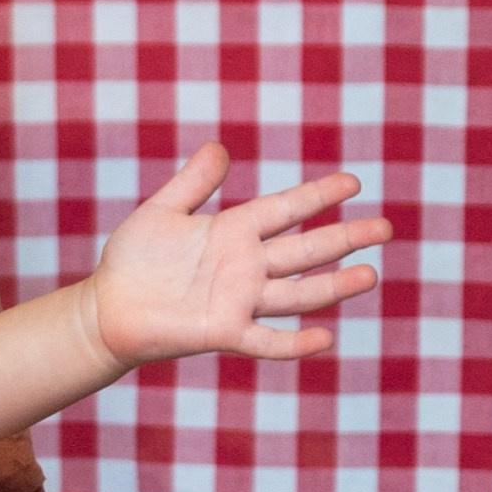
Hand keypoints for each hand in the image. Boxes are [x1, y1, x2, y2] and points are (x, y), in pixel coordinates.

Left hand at [84, 142, 389, 372]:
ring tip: (371, 275)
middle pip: (305, 250)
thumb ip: (193, 183)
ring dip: (333, 286)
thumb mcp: (161, 211)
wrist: (106, 308)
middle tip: (385, 228)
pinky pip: (266, 340)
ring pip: (296, 293)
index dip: (318, 196)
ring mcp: (238, 300)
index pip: (286, 210)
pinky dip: (294, 343)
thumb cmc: (133, 260)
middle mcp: (245, 266)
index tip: (353, 182)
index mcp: (234, 232)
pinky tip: (325, 338)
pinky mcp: (223, 332)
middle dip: (345, 238)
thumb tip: (220, 147)